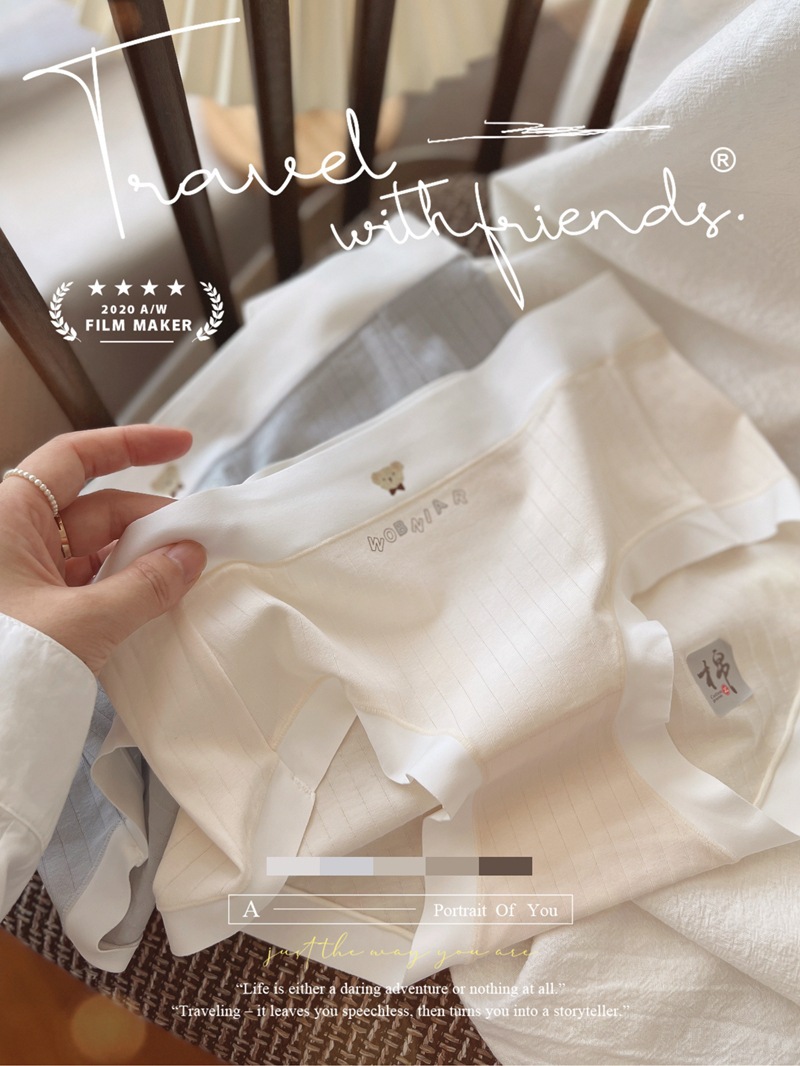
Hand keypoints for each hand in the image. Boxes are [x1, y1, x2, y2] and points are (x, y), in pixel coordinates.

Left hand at [0, 426, 206, 673]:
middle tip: (201, 538)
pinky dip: (126, 590)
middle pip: (96, 508)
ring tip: (188, 573)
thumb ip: (145, 586)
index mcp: (10, 519)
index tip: (182, 443)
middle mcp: (15, 540)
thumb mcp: (81, 622)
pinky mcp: (37, 614)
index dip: (130, 444)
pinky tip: (159, 601)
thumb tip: (191, 555)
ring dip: (143, 559)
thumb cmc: (5, 664)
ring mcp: (26, 579)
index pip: (75, 457)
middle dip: (151, 519)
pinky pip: (90, 587)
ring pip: (96, 551)